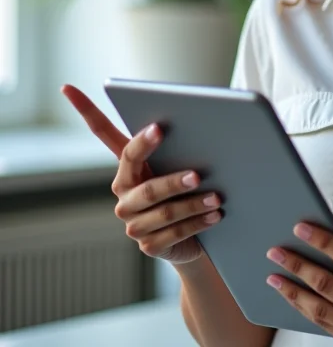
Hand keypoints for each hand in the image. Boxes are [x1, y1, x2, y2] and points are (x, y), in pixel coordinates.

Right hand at [61, 84, 221, 264]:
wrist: (192, 235)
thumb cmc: (186, 189)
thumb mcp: (178, 164)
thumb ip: (178, 145)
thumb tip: (203, 125)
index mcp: (128, 167)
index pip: (104, 134)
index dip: (91, 112)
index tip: (121, 110)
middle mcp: (125, 196)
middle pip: (148, 189)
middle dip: (173, 182)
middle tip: (197, 176)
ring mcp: (134, 224)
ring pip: (165, 213)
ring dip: (193, 205)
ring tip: (217, 198)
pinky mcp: (149, 245)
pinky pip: (174, 233)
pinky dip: (197, 223)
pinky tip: (215, 215)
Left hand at [265, 223, 332, 345]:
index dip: (322, 242)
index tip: (300, 229)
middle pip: (326, 284)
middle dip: (297, 265)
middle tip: (275, 252)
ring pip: (318, 309)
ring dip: (292, 291)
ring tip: (274, 278)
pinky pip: (324, 326)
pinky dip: (304, 310)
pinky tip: (292, 297)